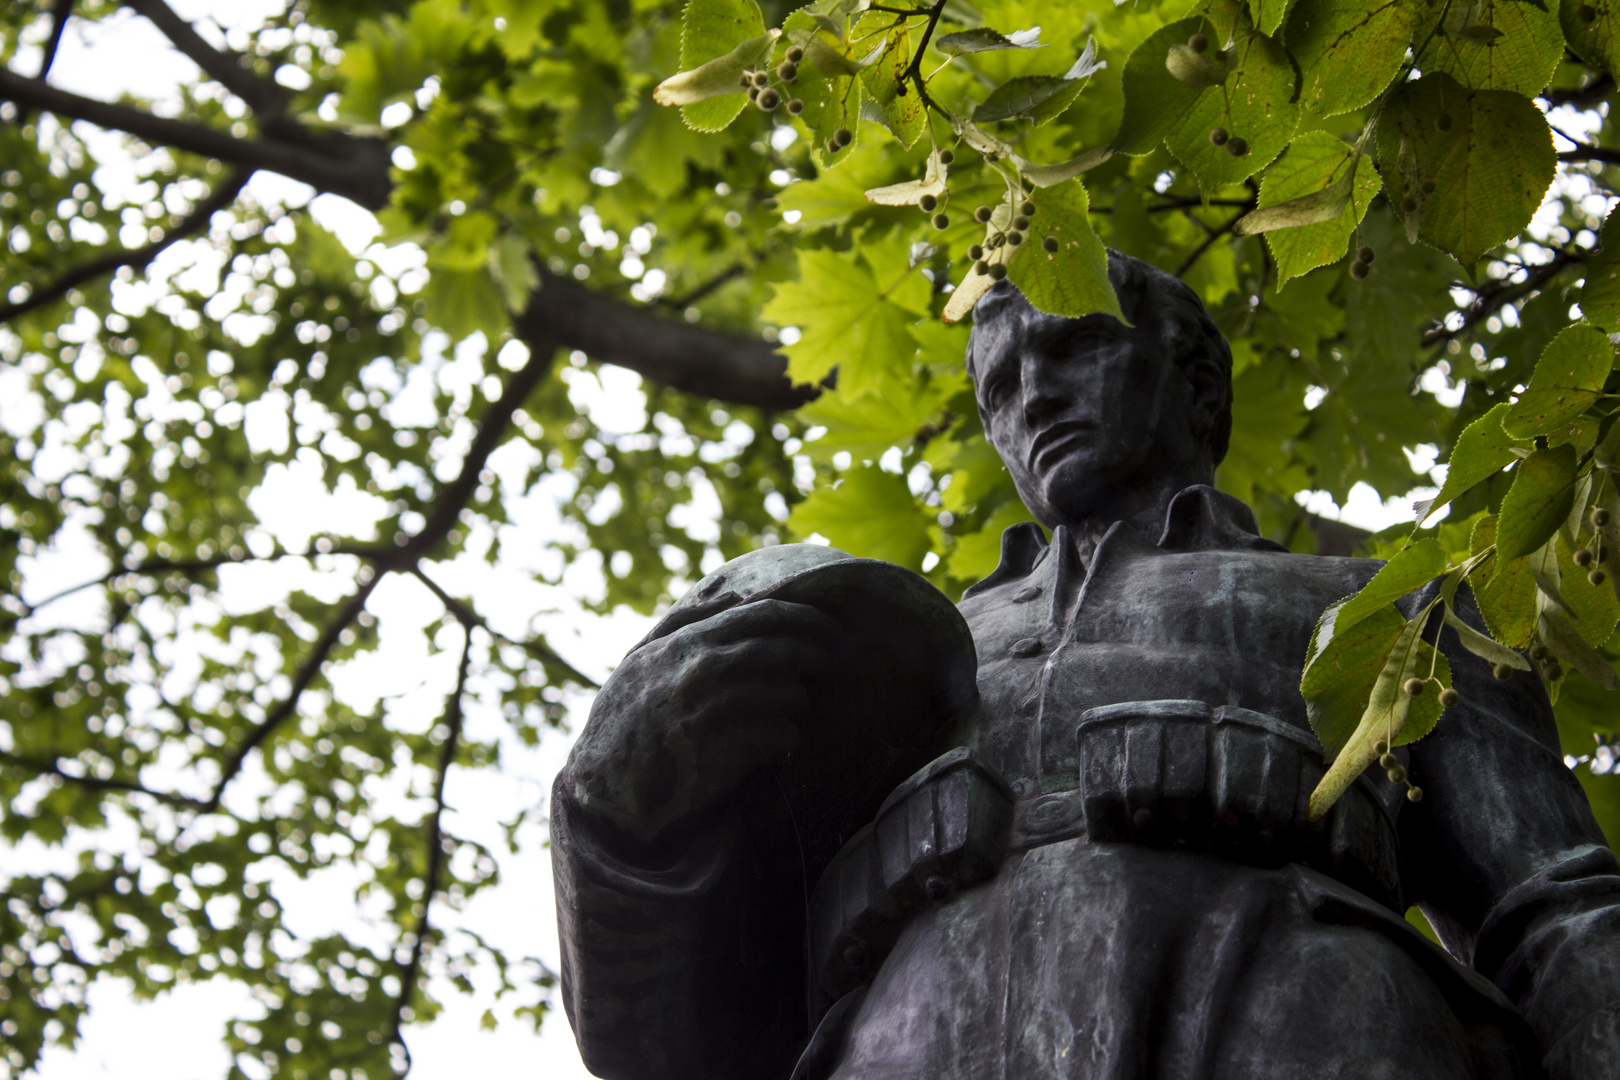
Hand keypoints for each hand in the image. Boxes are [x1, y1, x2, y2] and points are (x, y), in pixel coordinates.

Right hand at [562, 596, 838, 843]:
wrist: (605, 793)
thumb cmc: (625, 722)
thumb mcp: (639, 662)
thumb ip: (682, 623)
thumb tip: (731, 594)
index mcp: (685, 644)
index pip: (760, 614)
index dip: (802, 616)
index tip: (827, 624)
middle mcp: (699, 672)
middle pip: (779, 651)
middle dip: (811, 653)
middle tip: (827, 660)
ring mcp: (712, 713)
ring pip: (786, 694)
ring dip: (798, 699)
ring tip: (796, 705)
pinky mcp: (724, 755)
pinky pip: (780, 736)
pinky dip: (789, 736)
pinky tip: (785, 740)